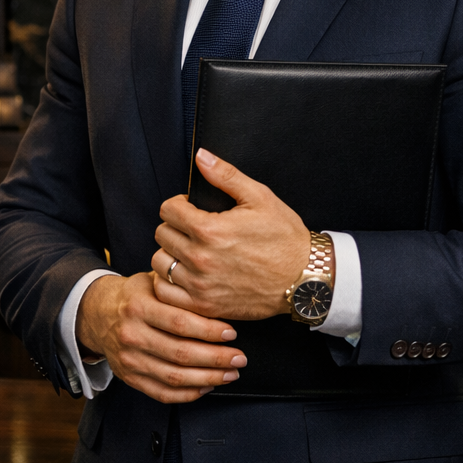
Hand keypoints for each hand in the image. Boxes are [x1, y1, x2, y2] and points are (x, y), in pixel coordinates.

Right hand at [76, 271, 246, 403]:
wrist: (97, 314)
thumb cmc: (133, 296)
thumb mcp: (151, 282)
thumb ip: (178, 290)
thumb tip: (217, 299)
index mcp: (138, 307)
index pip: (180, 323)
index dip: (209, 331)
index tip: (232, 333)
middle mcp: (131, 335)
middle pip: (180, 353)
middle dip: (216, 358)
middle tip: (239, 357)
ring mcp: (129, 360)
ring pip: (174, 377)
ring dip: (208, 378)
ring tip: (230, 373)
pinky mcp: (129, 378)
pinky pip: (163, 393)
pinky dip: (189, 393)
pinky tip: (207, 386)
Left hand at [150, 149, 310, 320]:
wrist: (303, 279)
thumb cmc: (284, 238)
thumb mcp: (260, 197)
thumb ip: (226, 175)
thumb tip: (201, 156)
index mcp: (210, 229)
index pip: (167, 210)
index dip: (179, 204)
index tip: (191, 208)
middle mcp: (200, 259)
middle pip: (161, 235)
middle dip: (175, 226)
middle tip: (192, 229)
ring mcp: (201, 286)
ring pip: (159, 263)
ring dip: (170, 253)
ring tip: (188, 250)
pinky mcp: (204, 306)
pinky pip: (166, 292)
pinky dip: (169, 282)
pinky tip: (184, 274)